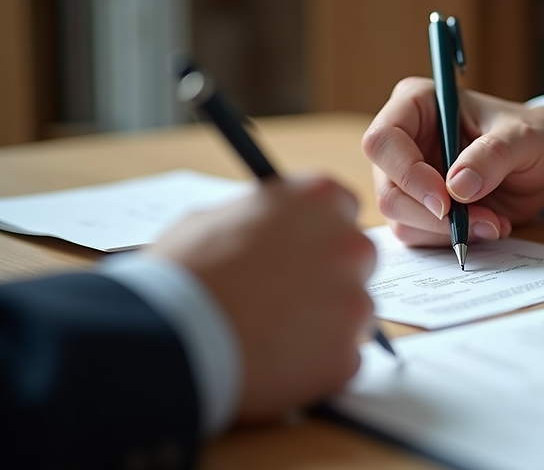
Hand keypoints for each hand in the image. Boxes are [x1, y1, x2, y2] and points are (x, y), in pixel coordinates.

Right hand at [147, 175, 375, 421]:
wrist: (168, 337)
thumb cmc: (183, 273)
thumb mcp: (216, 219)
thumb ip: (263, 220)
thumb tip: (272, 232)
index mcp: (320, 199)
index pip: (341, 208)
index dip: (317, 231)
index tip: (299, 248)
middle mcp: (349, 246)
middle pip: (356, 259)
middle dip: (329, 275)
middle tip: (286, 295)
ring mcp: (353, 304)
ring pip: (354, 311)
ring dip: (325, 321)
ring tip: (272, 334)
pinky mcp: (345, 356)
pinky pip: (342, 358)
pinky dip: (317, 364)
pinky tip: (276, 363)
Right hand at [362, 77, 543, 245]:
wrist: (543, 163)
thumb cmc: (531, 135)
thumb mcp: (524, 138)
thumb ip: (492, 155)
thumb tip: (456, 187)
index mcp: (416, 105)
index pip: (384, 141)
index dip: (408, 174)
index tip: (446, 202)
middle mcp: (403, 141)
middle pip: (387, 189)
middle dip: (433, 216)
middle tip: (484, 221)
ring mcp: (406, 177)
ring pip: (400, 218)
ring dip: (448, 231)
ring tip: (494, 221)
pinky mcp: (418, 206)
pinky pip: (418, 234)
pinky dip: (452, 238)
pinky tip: (485, 225)